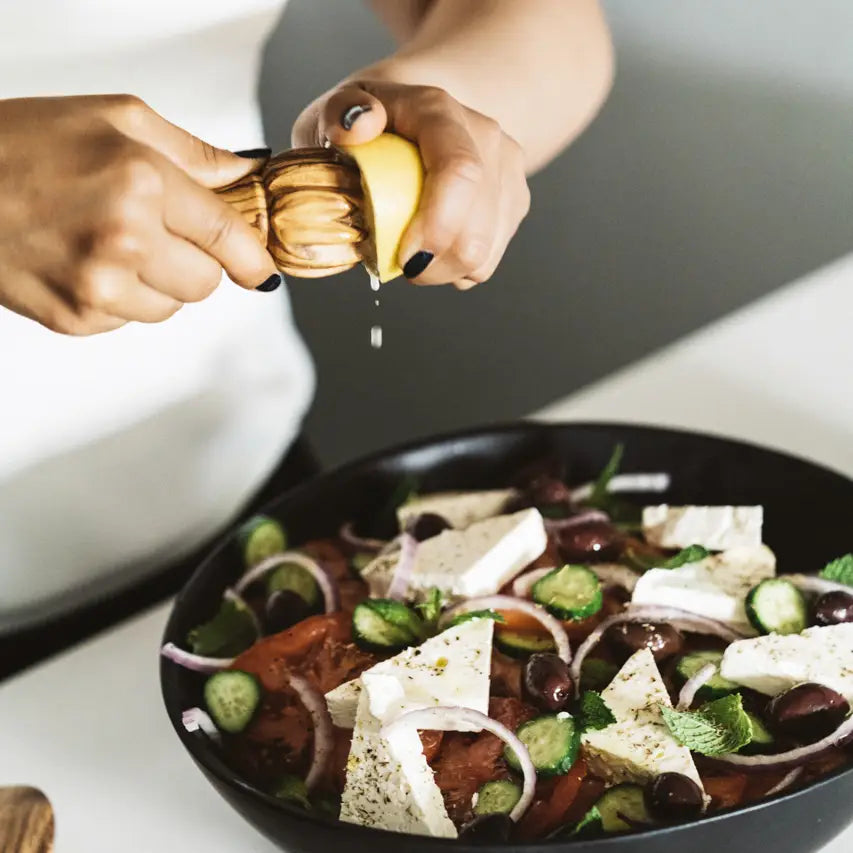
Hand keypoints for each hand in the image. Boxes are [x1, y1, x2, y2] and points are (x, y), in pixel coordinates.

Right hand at [0, 95, 279, 335]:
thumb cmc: (20, 142)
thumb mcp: (114, 119)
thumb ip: (192, 152)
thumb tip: (248, 173)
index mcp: (141, 184)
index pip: (229, 238)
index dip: (253, 257)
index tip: (261, 267)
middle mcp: (124, 241)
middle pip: (206, 284)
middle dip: (196, 262)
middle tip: (161, 232)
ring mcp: (97, 287)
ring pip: (170, 307)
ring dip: (157, 282)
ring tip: (112, 242)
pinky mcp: (75, 319)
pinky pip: (129, 319)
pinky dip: (121, 297)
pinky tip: (85, 261)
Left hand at [293, 74, 529, 288]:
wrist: (413, 116)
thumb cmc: (368, 123)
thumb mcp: (336, 109)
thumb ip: (340, 113)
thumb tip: (361, 126)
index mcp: (439, 111)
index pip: (459, 171)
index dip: (436, 226)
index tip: (404, 257)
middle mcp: (484, 136)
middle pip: (476, 229)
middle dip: (433, 265)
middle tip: (397, 263)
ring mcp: (506, 170)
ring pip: (484, 253)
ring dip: (441, 270)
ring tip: (412, 251)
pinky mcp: (515, 201)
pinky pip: (488, 259)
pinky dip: (456, 268)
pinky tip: (433, 248)